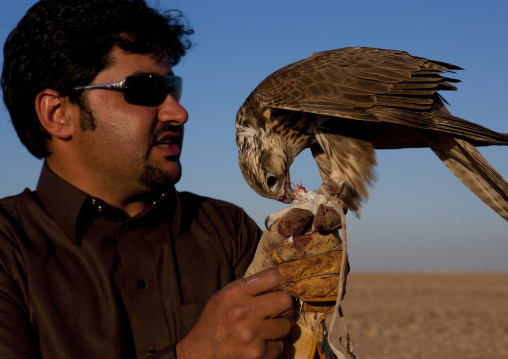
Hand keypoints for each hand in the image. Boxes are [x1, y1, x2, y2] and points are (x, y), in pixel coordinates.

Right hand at [175, 268, 294, 358]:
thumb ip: (249, 287)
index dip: (280, 283)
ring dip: (279, 328)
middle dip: (284, 306)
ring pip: (286, 325)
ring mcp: (252, 333)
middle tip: (276, 311)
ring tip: (265, 329)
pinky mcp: (257, 353)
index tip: (278, 289)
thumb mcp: (225, 296)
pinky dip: (273, 345)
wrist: (201, 353)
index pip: (273, 277)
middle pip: (285, 300)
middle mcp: (244, 311)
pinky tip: (259, 343)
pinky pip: (280, 345)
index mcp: (235, 292)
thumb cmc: (215, 321)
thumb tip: (280, 282)